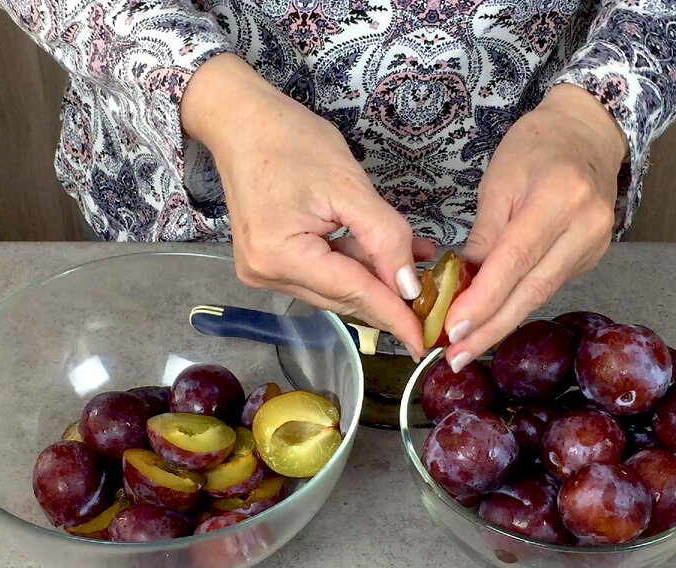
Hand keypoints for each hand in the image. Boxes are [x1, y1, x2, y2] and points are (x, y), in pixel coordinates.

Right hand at [182, 54, 431, 356]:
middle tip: (435, 300)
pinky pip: (321, 272)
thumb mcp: (349, 185)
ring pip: (335, 288)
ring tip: (419, 265)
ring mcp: (264, 270)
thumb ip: (384, 236)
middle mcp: (266, 274)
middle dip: (389, 298)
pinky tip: (386, 255)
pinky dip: (355, 265)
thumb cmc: (289, 139)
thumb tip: (409, 286)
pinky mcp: (268, 260)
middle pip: (343, 297)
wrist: (240, 120)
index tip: (425, 339)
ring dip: (376, 279)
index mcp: (280, 257)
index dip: (394, 315)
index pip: (352, 293)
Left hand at [442, 84, 627, 370]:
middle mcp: (585, 226)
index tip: (453, 328)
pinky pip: (548, 287)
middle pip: (532, 290)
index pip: (515, 260)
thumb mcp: (499, 181)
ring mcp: (595, 245)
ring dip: (500, 324)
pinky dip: (517, 305)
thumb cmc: (536, 147)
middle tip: (455, 357)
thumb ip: (483, 236)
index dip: (485, 299)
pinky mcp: (592, 257)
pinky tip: (492, 320)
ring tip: (466, 347)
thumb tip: (460, 286)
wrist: (587, 133)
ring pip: (541, 295)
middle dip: (490, 328)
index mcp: (559, 197)